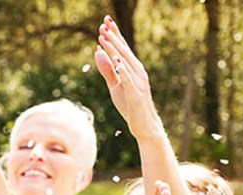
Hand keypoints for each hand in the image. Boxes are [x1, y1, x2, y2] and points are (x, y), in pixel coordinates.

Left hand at [94, 16, 161, 139]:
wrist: (144, 126)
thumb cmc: (130, 105)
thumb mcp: (115, 86)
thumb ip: (107, 70)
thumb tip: (98, 52)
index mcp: (132, 69)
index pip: (122, 49)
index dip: (114, 35)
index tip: (105, 21)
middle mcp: (138, 72)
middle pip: (124, 51)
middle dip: (114, 37)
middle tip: (104, 23)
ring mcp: (138, 83)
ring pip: (125, 62)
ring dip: (114, 49)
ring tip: (104, 37)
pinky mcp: (136, 94)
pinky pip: (128, 79)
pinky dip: (122, 68)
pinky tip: (115, 59)